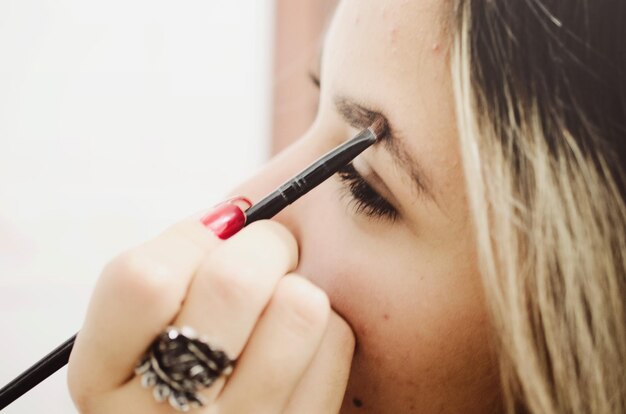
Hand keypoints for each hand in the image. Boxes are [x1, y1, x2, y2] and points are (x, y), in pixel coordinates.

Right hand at [67, 200, 354, 412]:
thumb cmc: (175, 370)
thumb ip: (170, 272)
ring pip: (299, 307)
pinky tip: (299, 349)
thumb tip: (236, 213)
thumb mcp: (136, 335)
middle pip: (234, 282)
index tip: (216, 235)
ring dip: (298, 287)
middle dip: (266, 243)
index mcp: (103, 381)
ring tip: (283, 302)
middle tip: (270, 251)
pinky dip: (325, 329)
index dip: (191, 237)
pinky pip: (335, 345)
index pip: (144, 279)